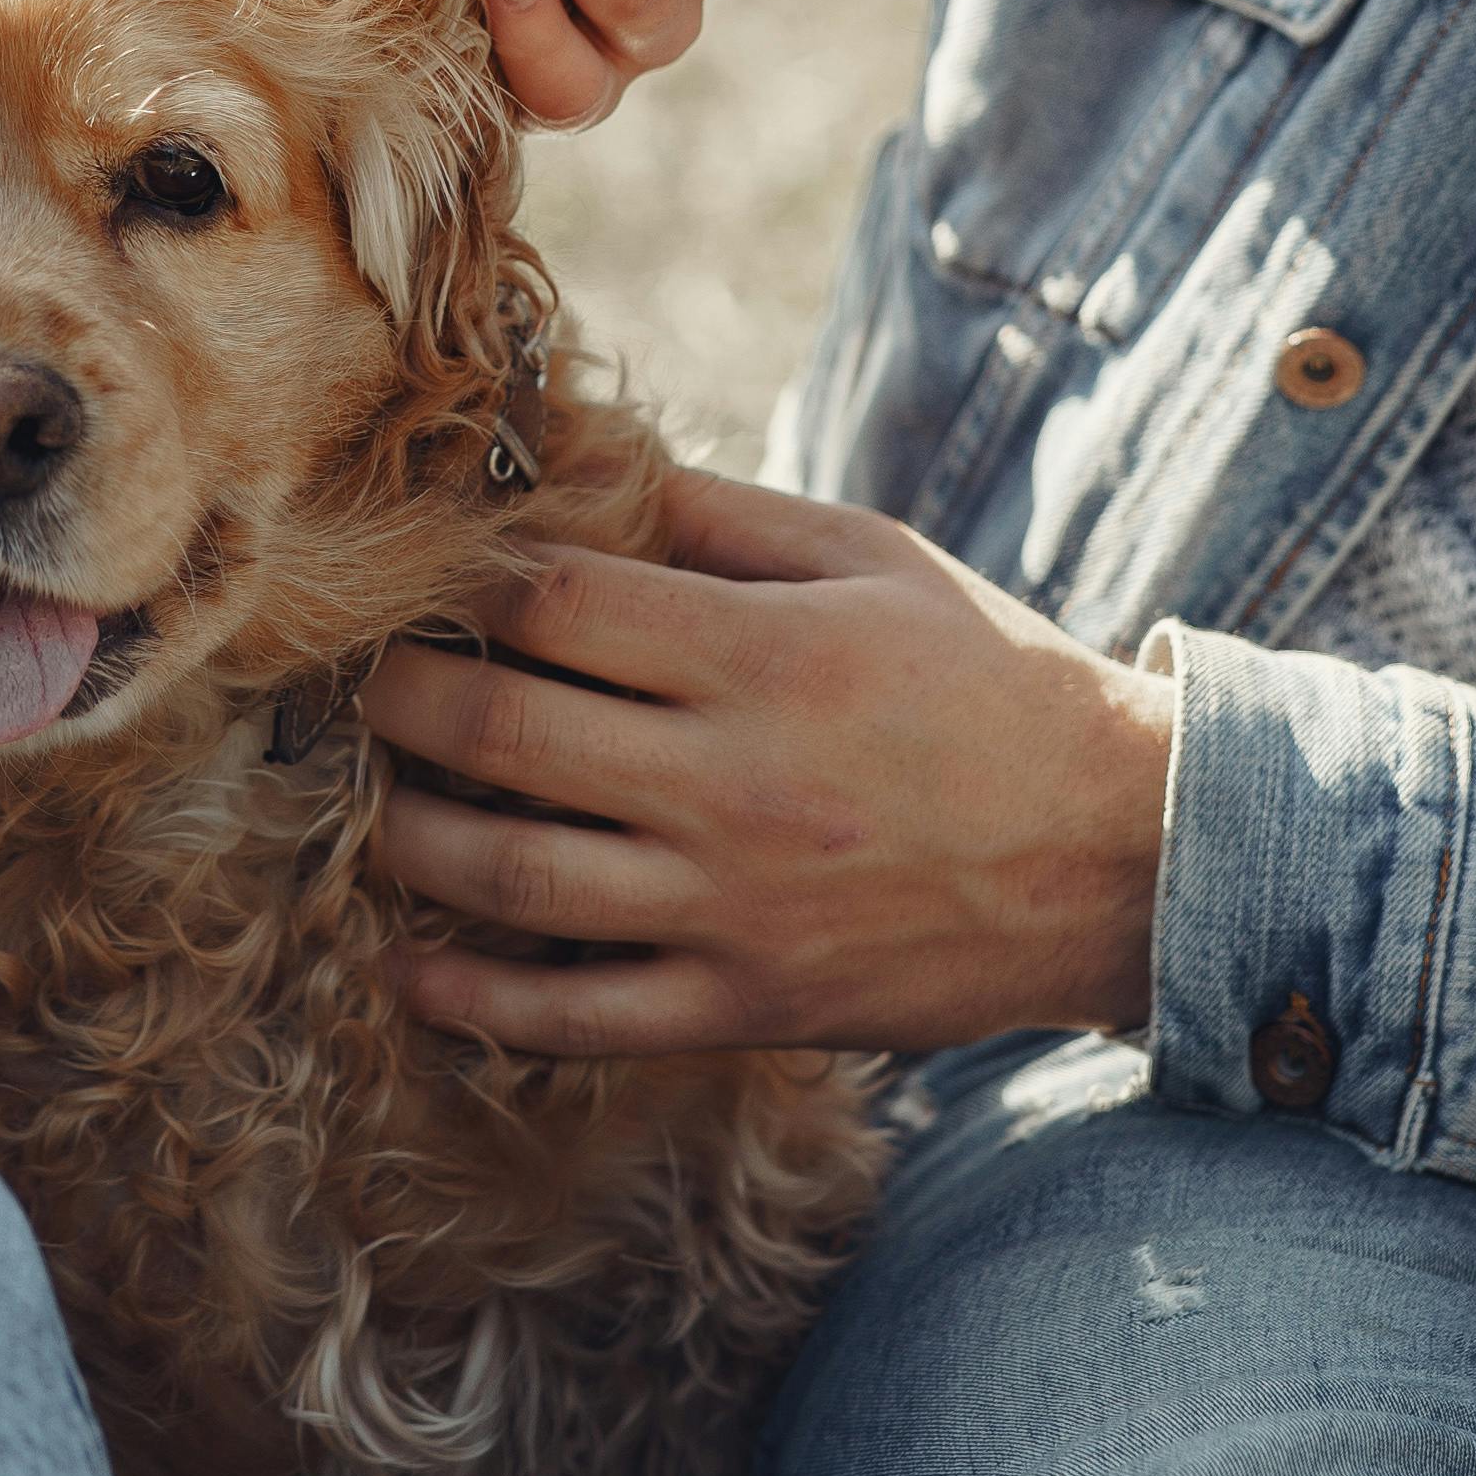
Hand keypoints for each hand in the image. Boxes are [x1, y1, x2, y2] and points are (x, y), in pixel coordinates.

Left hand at [359, 466, 1174, 1055]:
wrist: (1119, 855)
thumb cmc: (988, 681)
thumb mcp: (871, 560)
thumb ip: (716, 514)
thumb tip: (574, 460)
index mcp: (763, 654)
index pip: (552, 603)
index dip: (460, 580)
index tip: (414, 572)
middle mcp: (732, 781)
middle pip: (503, 730)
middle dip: (401, 697)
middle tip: (356, 675)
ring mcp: (733, 906)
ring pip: (514, 876)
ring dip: (411, 835)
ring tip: (373, 800)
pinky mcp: (747, 1004)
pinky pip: (579, 1015)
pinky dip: (477, 998)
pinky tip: (406, 966)